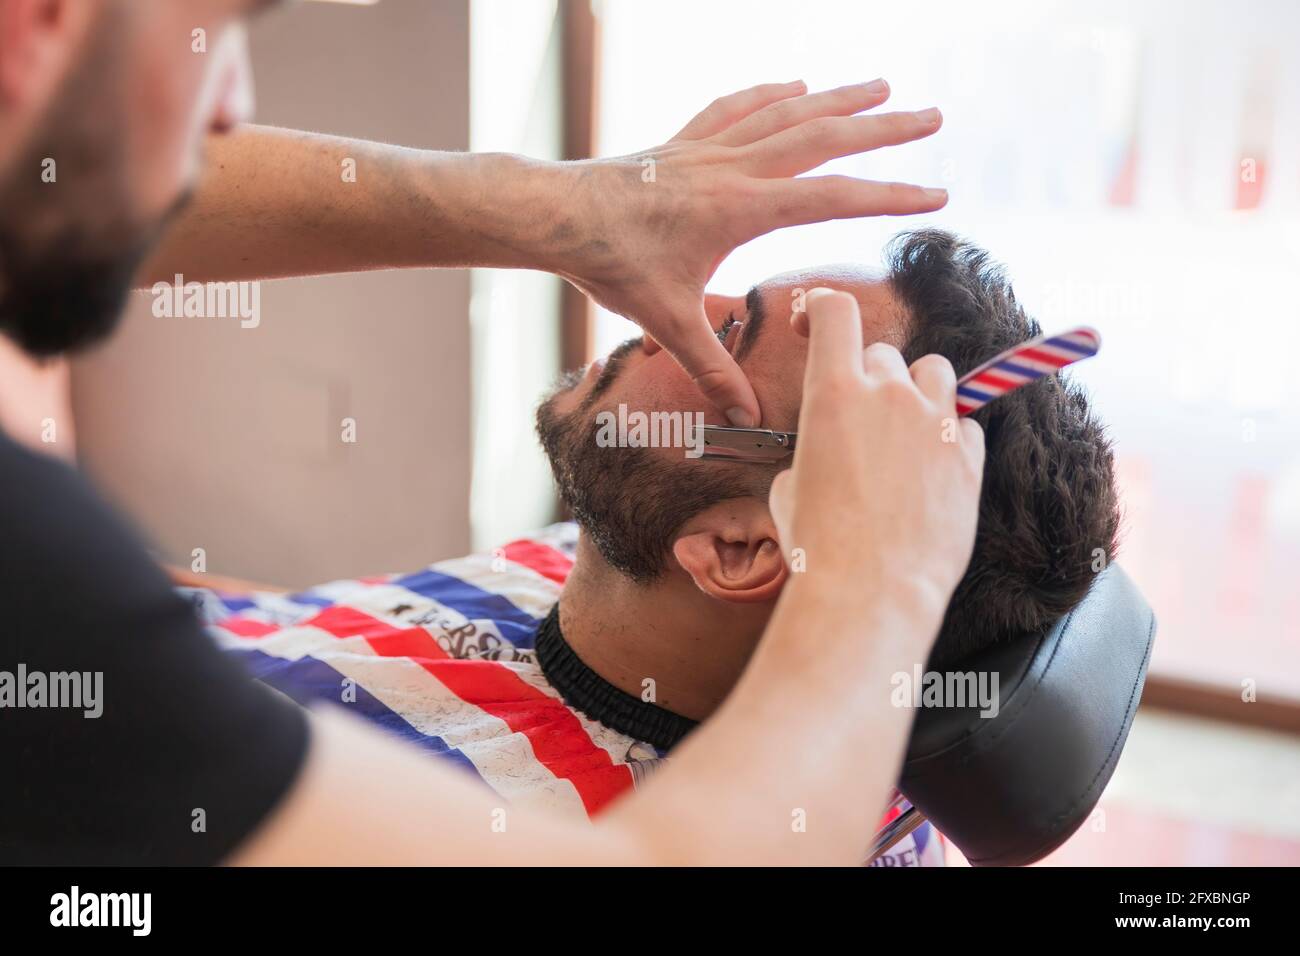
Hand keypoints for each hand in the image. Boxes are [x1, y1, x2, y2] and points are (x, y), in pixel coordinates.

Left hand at [548, 80, 947, 426]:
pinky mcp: (683, 142)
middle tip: (933, 117)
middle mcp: (733, 168)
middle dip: (882, 128)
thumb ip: (710, 369)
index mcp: (739, 210)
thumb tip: (742, 419)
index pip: (831, 199)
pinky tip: (796, 85)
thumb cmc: (611, 264)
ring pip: (785, 112)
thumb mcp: (666, 323)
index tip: (936, 193)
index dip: (888, 196)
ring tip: (881, 86)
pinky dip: (770, 94)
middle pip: (822, 137)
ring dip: (837, 99)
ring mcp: (708, 149)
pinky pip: (736, 107)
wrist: (556, 216)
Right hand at [769, 288, 984, 626]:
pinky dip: (948, 437)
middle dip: (868, 378)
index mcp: (833, 392)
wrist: (871, 591)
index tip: (815, 318)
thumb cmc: (818, 546)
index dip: (822, 306)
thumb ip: (813, 450)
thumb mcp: (791, 488)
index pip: (834, 311)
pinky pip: (964, 424)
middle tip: (858, 423)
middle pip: (882, 353)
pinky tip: (930, 474)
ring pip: (934, 372)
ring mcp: (936, 422)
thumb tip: (827, 457)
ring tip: (903, 435)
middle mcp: (888, 394)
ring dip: (917, 391)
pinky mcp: (970, 455)